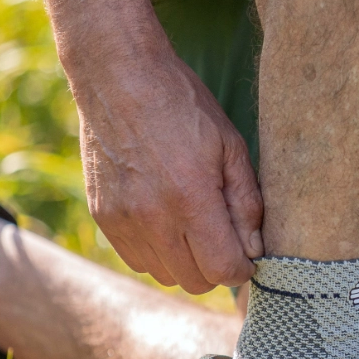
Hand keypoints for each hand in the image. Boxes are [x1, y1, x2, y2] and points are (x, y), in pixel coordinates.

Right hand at [76, 50, 262, 293]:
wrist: (118, 77)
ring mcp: (123, 220)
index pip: (224, 270)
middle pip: (195, 281)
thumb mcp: (231, 147)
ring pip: (166, 275)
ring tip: (193, 226)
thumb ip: (247, 205)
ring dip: (186, 262)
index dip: (242, 267)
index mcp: (191, 198)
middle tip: (223, 237)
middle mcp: (153, 217)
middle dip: (216, 267)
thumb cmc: (183, 107)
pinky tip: (166, 220)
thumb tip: (254, 251)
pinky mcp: (103, 217)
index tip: (246, 251)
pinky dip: (157, 252)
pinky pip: (138, 260)